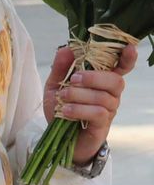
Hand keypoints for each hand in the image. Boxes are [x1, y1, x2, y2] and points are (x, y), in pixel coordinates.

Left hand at [45, 41, 137, 163]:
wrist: (57, 137)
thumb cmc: (62, 108)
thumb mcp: (56, 86)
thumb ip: (61, 67)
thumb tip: (67, 48)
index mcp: (102, 81)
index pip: (121, 67)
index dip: (127, 58)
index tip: (128, 47)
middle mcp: (111, 94)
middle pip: (116, 81)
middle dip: (94, 77)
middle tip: (73, 79)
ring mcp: (109, 110)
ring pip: (104, 97)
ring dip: (80, 95)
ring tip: (63, 97)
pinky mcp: (103, 125)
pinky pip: (98, 113)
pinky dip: (80, 109)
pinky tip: (66, 111)